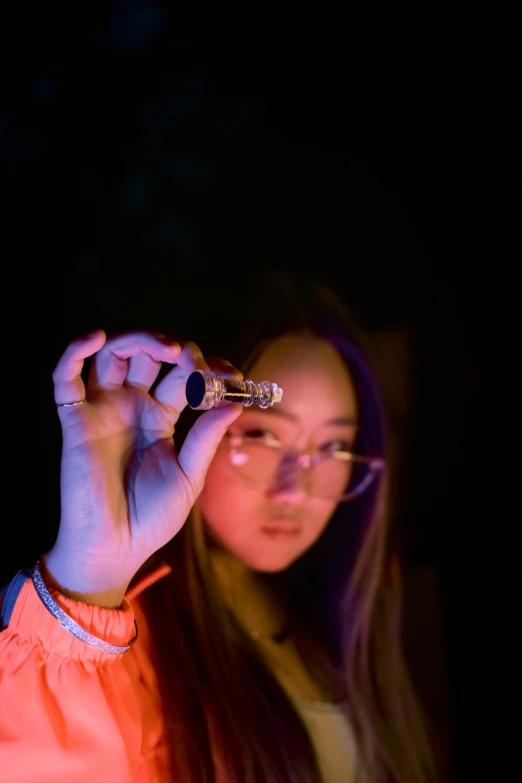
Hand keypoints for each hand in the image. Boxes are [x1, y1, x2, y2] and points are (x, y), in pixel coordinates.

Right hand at [44, 329, 242, 605]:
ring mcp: (103, 409)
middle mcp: (131, 405)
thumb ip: (206, 439)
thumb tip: (234, 403)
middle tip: (195, 360)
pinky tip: (95, 337)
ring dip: (136, 340)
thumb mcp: (188, 476)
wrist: (114, 548)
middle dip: (174, 348)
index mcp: (160, 416)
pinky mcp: (75, 420)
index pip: (183, 376)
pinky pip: (65, 378)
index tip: (233, 377)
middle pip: (148, 356)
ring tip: (163, 347)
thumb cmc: (152, 517)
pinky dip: (74, 351)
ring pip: (112, 355)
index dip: (207, 369)